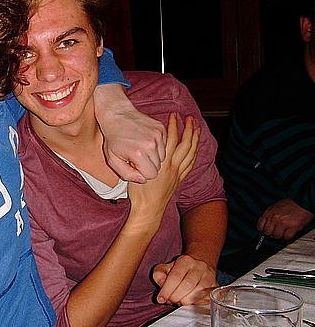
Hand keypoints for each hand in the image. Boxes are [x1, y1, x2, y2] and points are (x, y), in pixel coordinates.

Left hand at [94, 84, 166, 182]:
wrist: (116, 114)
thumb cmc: (113, 138)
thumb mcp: (112, 160)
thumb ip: (126, 174)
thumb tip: (143, 180)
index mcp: (138, 154)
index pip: (151, 175)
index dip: (141, 172)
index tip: (132, 164)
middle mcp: (151, 144)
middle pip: (158, 167)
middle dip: (147, 164)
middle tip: (135, 156)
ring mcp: (158, 135)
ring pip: (163, 156)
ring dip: (152, 155)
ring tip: (140, 148)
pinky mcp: (161, 128)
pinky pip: (164, 145)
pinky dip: (156, 146)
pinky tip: (144, 140)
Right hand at [127, 113, 199, 228]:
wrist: (148, 210)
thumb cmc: (137, 193)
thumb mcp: (131, 174)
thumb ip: (135, 160)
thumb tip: (137, 146)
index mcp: (161, 163)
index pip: (170, 140)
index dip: (173, 126)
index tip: (173, 116)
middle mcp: (172, 166)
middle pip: (185, 144)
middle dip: (188, 129)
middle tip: (189, 118)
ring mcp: (178, 173)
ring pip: (190, 152)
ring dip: (194, 139)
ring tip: (196, 127)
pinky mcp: (180, 179)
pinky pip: (191, 163)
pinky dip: (194, 152)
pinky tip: (195, 146)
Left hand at [152, 255, 217, 304]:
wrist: (198, 267)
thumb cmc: (178, 270)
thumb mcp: (164, 268)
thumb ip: (158, 275)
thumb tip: (162, 285)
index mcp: (185, 261)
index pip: (175, 276)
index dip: (167, 290)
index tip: (161, 299)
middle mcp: (200, 267)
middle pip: (187, 285)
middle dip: (176, 297)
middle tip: (170, 301)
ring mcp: (210, 277)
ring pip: (198, 293)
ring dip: (185, 301)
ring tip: (178, 301)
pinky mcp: (216, 287)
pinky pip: (206, 298)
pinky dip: (195, 303)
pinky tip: (188, 302)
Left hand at [257, 198, 313, 240]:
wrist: (302, 202)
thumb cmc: (290, 204)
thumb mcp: (275, 207)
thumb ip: (269, 215)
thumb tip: (265, 225)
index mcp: (269, 213)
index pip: (260, 226)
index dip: (263, 230)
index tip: (266, 231)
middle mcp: (274, 218)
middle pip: (267, 232)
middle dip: (272, 233)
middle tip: (276, 231)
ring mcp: (283, 223)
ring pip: (277, 235)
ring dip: (280, 235)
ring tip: (284, 231)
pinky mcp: (292, 227)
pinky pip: (286, 237)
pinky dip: (288, 236)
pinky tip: (289, 232)